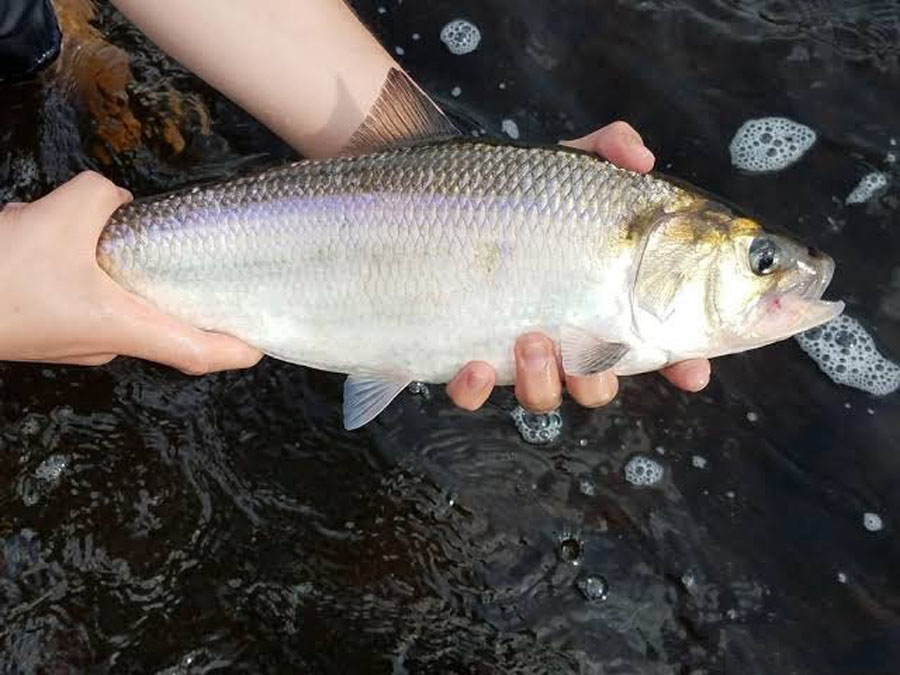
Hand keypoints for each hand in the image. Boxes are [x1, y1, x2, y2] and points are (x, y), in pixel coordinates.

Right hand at [0, 171, 261, 372]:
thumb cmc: (5, 270)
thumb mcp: (67, 210)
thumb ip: (106, 198)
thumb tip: (117, 205)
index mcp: (124, 325)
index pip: (197, 352)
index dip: (235, 350)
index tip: (263, 344)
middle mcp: (109, 341)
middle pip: (165, 325)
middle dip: (181, 293)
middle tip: (209, 268)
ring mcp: (79, 342)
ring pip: (123, 305)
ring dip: (127, 273)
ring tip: (111, 237)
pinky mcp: (54, 332)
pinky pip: (91, 301)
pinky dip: (94, 275)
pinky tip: (67, 244)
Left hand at [447, 121, 710, 411]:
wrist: (420, 193)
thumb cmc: (506, 186)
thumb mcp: (561, 164)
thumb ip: (608, 151)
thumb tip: (640, 158)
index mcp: (601, 296)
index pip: (656, 338)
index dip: (682, 362)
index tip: (692, 371)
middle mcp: (562, 329)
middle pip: (599, 382)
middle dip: (600, 380)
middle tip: (585, 346)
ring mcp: (511, 348)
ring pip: (543, 395)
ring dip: (545, 380)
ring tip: (531, 339)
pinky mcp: (460, 355)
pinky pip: (471, 393)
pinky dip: (475, 388)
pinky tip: (473, 365)